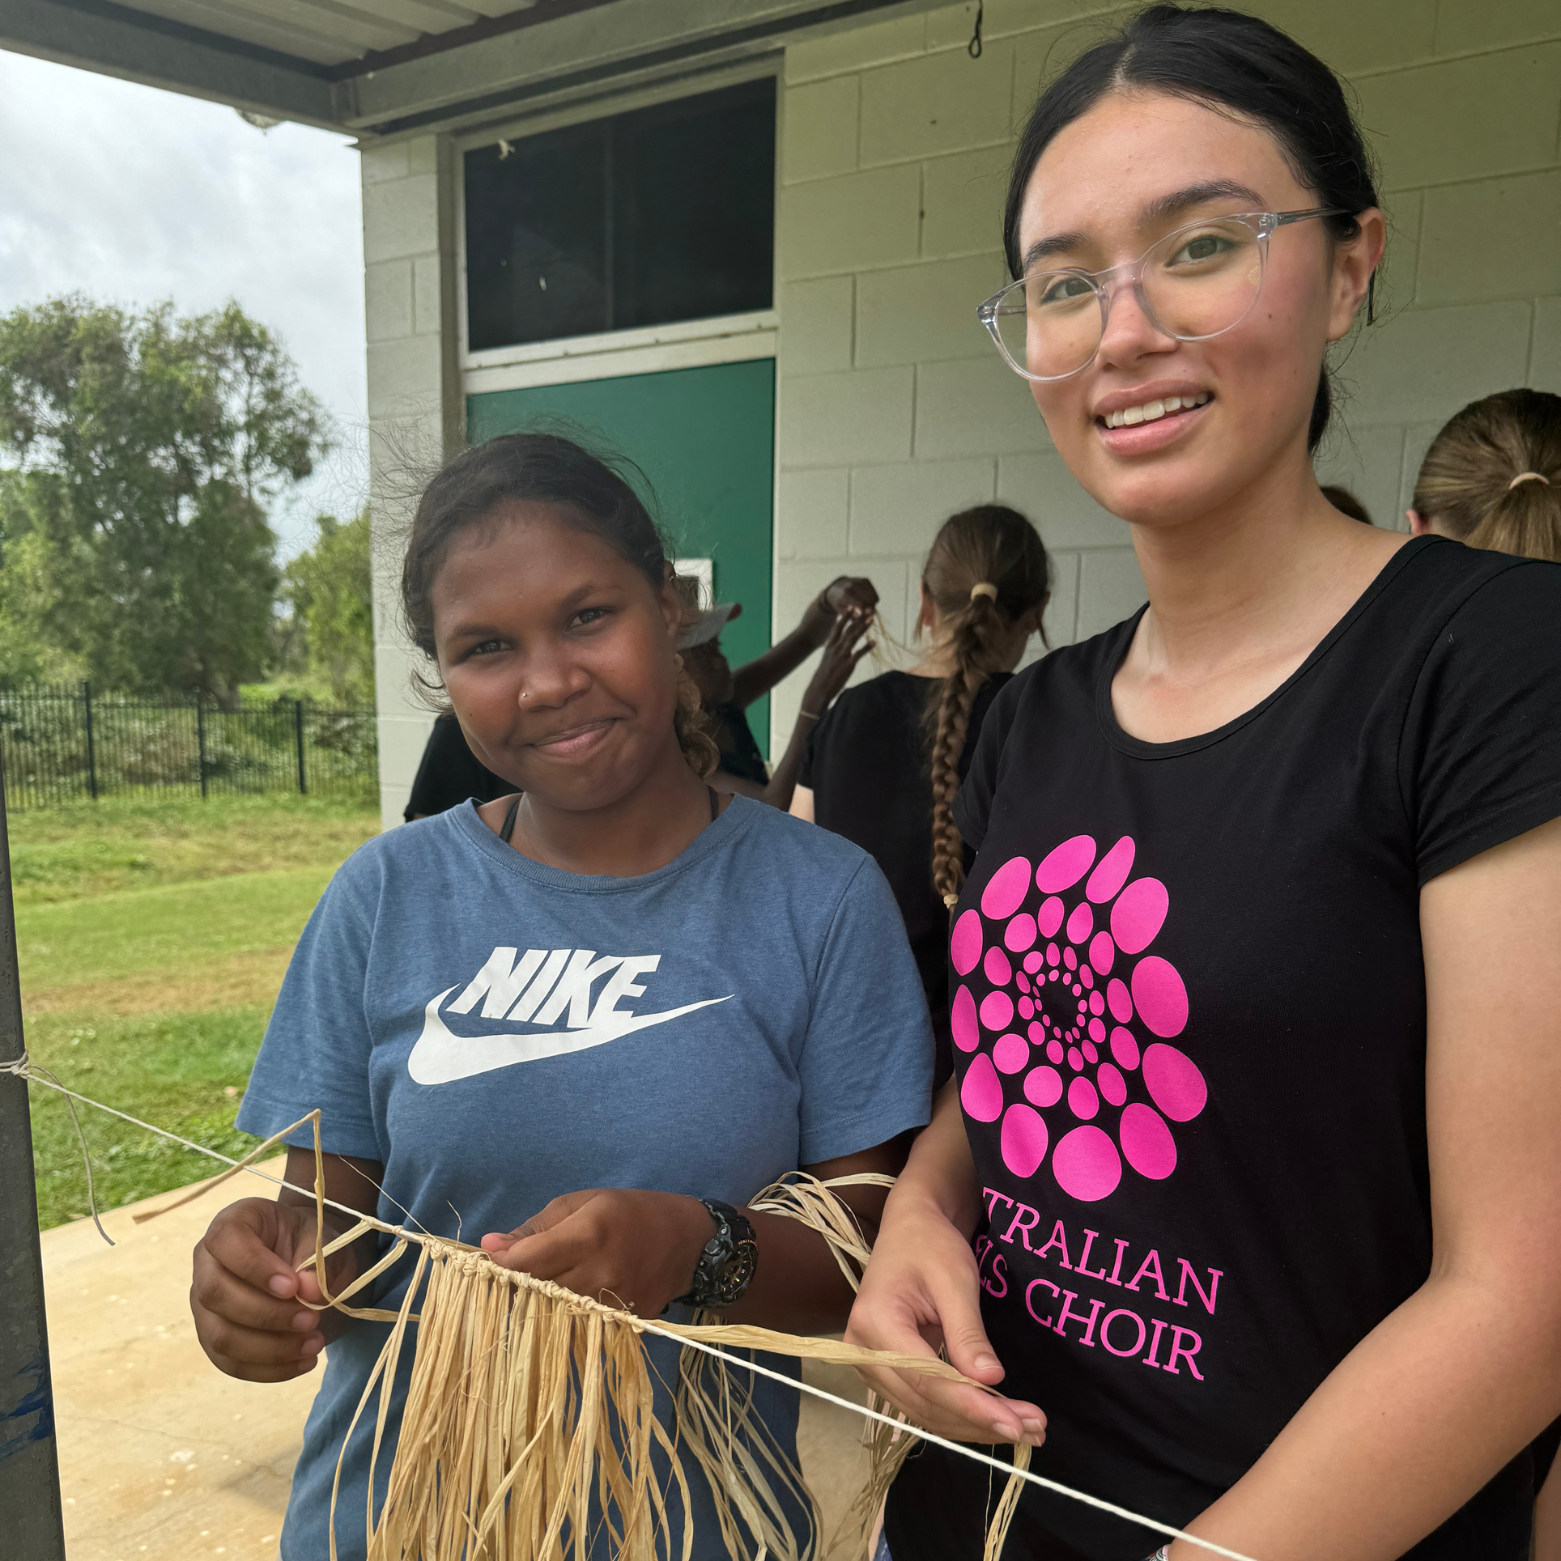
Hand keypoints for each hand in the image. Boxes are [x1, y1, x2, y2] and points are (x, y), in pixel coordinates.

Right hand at [191, 1197, 351, 1382]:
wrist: (303, 1259)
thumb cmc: (308, 1241)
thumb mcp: (322, 1237)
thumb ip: (317, 1259)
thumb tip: (309, 1292)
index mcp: (232, 1224)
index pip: (226, 1241)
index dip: (255, 1267)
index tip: (293, 1288)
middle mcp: (206, 1263)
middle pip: (216, 1294)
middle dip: (266, 1315)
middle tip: (312, 1320)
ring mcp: (204, 1305)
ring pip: (219, 1336)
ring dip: (269, 1349)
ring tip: (315, 1344)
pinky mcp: (213, 1337)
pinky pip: (230, 1363)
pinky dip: (268, 1369)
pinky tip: (303, 1363)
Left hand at [480, 1189, 714, 1316]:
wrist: (690, 1243)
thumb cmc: (632, 1212)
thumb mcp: (585, 1202)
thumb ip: (537, 1226)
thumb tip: (491, 1246)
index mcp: (589, 1234)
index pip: (526, 1261)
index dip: (500, 1262)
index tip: (491, 1257)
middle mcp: (599, 1273)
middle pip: (535, 1291)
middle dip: (517, 1282)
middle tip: (515, 1270)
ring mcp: (611, 1304)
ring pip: (552, 1313)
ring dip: (539, 1301)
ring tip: (543, 1282)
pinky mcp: (622, 1323)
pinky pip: (577, 1324)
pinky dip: (564, 1314)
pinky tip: (569, 1297)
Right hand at [801, 612, 872, 717]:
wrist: (820, 688)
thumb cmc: (824, 674)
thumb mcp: (827, 658)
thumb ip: (834, 650)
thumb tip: (839, 644)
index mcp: (830, 645)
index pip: (838, 627)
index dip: (845, 616)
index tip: (851, 606)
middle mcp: (835, 647)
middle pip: (848, 629)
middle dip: (858, 618)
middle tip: (866, 608)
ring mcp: (842, 655)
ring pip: (854, 637)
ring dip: (863, 627)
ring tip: (871, 619)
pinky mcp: (848, 664)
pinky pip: (859, 654)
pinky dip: (867, 647)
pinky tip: (874, 642)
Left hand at [803, 576, 877, 645]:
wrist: (836, 587)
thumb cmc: (839, 602)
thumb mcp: (842, 611)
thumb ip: (854, 617)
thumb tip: (869, 618)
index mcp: (846, 594)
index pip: (861, 604)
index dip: (867, 611)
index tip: (868, 616)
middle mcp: (853, 586)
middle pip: (870, 600)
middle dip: (871, 608)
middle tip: (868, 613)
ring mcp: (860, 581)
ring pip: (874, 596)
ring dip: (873, 603)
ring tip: (867, 608)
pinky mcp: (865, 580)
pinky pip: (874, 592)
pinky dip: (873, 598)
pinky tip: (867, 601)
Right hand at [845, 1190, 1044, 1445]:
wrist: (910, 1230)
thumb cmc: (931, 1245)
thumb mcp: (956, 1281)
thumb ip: (968, 1333)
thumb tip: (991, 1381)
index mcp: (875, 1321)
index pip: (926, 1379)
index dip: (971, 1406)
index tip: (1015, 1425)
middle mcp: (863, 1351)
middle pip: (925, 1403)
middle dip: (980, 1421)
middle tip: (1035, 1429)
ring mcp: (870, 1365)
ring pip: (925, 1412)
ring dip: (974, 1425)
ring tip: (1027, 1428)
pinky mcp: (886, 1372)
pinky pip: (924, 1403)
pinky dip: (961, 1414)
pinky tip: (997, 1417)